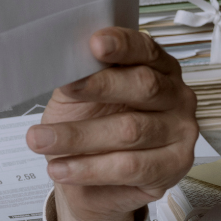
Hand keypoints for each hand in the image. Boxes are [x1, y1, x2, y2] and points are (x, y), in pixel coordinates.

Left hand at [25, 28, 197, 220]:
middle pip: (144, 85)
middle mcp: (176, 96)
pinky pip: (130, 167)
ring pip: (130, 130)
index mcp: (157, 67)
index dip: (122, 45)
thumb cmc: (87, 125)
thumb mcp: (76, 96)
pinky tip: (60, 168)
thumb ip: (78, 76)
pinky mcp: (174, 166)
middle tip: (65, 89)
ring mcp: (180, 131)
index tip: (94, 43)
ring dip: (78, 136)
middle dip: (100, 86)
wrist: (88, 176)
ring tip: (39, 140)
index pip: (145, 49)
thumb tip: (65, 62)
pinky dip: (89, 169)